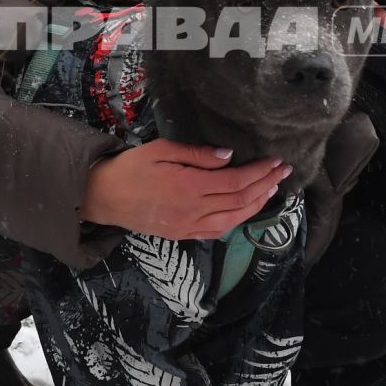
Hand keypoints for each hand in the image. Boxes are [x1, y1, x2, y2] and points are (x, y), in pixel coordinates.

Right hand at [82, 142, 290, 240]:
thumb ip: (197, 155)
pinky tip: (245, 212)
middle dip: (265, 186)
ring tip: (271, 191)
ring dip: (256, 206)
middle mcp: (192, 211)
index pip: (236, 182)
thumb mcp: (161, 151)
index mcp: (189, 187)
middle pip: (240, 202)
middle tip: (283, 172)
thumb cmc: (129, 168)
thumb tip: (229, 157)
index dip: (260, 173)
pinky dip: (236, 222)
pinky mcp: (181, 235)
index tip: (276, 161)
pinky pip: (215, 232)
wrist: (102, 197)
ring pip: (232, 221)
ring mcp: (187, 227)